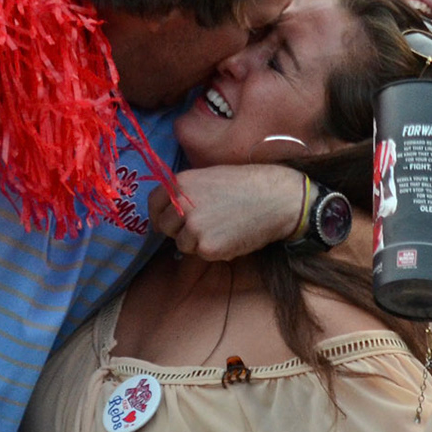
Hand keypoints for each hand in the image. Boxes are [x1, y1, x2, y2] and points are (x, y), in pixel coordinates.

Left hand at [148, 164, 304, 261]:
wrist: (278, 198)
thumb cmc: (250, 184)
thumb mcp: (210, 176)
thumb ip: (188, 191)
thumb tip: (172, 209)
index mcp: (180, 183)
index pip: (153, 204)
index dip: (161, 214)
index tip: (169, 221)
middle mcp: (181, 205)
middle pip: (165, 227)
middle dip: (180, 230)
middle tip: (204, 226)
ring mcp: (193, 227)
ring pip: (183, 244)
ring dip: (199, 241)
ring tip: (224, 228)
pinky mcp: (208, 247)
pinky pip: (202, 254)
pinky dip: (215, 250)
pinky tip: (232, 237)